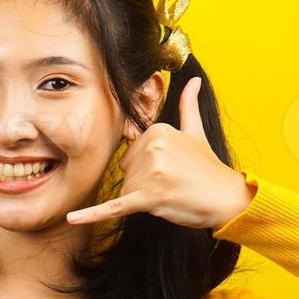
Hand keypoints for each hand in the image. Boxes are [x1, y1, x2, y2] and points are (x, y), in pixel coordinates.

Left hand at [65, 76, 254, 230]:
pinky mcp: (148, 198)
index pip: (130, 155)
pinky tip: (71, 219)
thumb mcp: (196, 132)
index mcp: (157, 130)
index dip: (147, 168)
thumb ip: (188, 105)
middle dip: (144, 184)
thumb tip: (195, 79)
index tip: (171, 169)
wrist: (226, 198)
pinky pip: (114, 206)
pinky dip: (92, 215)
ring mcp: (151, 174)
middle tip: (173, 184)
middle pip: (126, 173)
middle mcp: (152, 148)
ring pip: (126, 191)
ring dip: (144, 199)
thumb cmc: (208, 168)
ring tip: (171, 194)